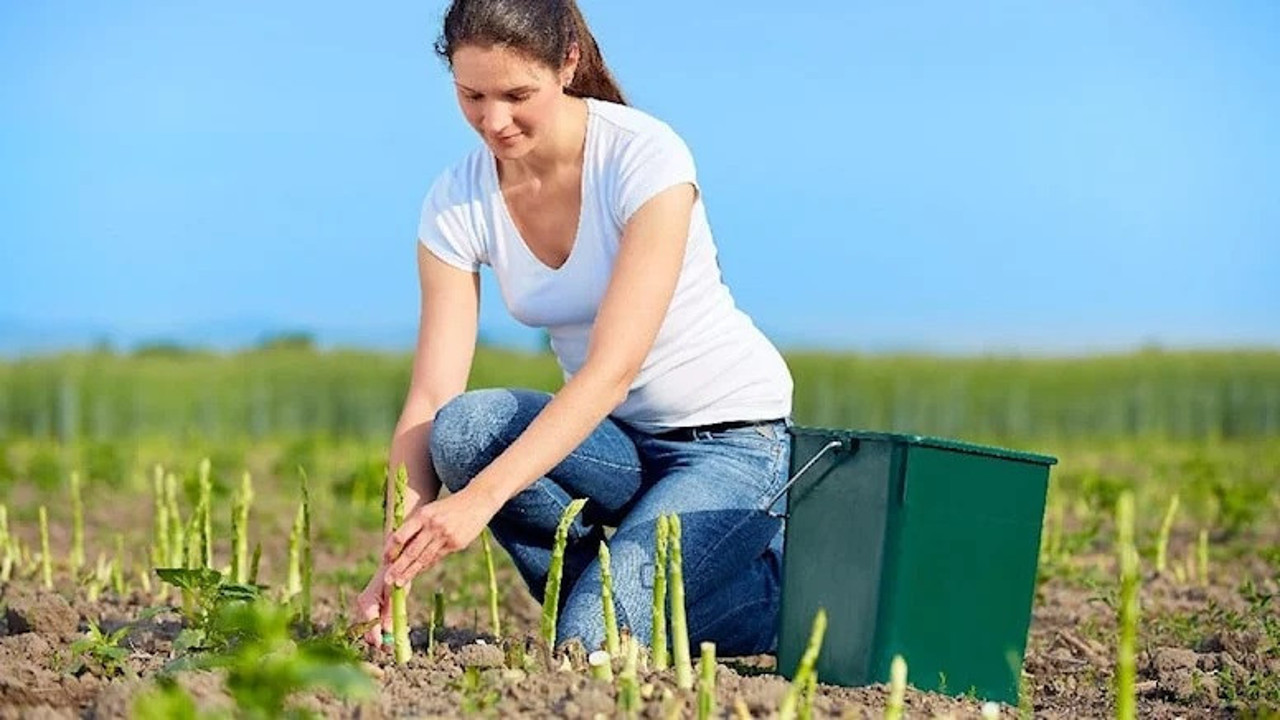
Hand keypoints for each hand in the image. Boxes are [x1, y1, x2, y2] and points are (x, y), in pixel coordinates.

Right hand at [353, 563, 404, 647]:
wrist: (394, 568)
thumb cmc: (395, 579)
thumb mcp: (395, 596)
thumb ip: (391, 613)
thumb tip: (388, 632)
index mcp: (366, 602)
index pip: (368, 623)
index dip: (375, 636)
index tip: (382, 645)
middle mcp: (363, 608)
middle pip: (367, 631)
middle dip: (379, 641)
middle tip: (392, 648)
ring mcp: (367, 612)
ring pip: (372, 632)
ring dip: (385, 638)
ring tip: (399, 640)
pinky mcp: (374, 614)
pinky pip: (378, 628)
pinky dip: (387, 633)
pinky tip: (400, 631)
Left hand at [383, 487, 498, 587]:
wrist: (477, 500)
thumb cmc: (448, 506)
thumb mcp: (430, 510)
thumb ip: (417, 526)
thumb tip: (400, 547)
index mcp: (423, 515)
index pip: (402, 535)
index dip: (392, 549)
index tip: (385, 560)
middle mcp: (433, 526)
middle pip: (411, 551)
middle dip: (398, 567)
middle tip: (388, 580)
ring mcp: (445, 536)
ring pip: (424, 558)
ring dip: (410, 572)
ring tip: (400, 583)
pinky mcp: (456, 544)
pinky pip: (437, 557)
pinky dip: (426, 565)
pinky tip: (418, 572)